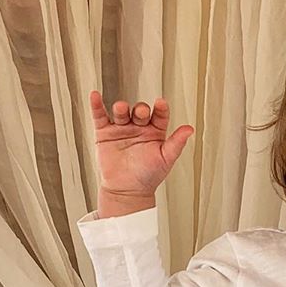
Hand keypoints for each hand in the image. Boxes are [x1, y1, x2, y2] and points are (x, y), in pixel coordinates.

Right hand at [90, 91, 193, 205]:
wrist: (127, 191)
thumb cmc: (148, 176)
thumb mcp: (166, 159)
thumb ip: (177, 143)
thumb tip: (190, 129)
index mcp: (155, 131)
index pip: (159, 115)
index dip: (160, 108)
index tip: (161, 103)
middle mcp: (139, 127)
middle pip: (140, 111)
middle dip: (140, 110)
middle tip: (141, 112)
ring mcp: (122, 128)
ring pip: (122, 112)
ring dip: (121, 108)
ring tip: (121, 108)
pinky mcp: (105, 133)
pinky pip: (100, 116)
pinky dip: (96, 106)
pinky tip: (95, 95)